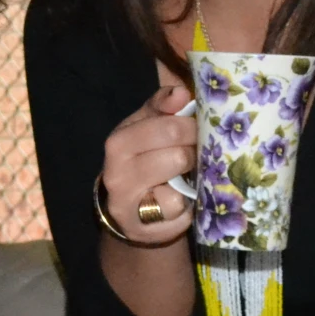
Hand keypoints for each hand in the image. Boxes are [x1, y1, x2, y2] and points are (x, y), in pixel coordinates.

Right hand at [100, 84, 196, 245]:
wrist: (127, 210)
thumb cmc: (144, 161)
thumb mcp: (147, 128)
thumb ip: (163, 107)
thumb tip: (180, 91)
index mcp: (120, 139)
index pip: (168, 125)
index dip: (192, 127)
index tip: (198, 130)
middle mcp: (117, 168)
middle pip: (177, 152)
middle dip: (194, 151)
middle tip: (195, 154)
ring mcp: (125, 198)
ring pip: (177, 179)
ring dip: (189, 177)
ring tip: (184, 176)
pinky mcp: (140, 223)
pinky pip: (177, 207)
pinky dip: (183, 205)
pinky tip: (176, 201)